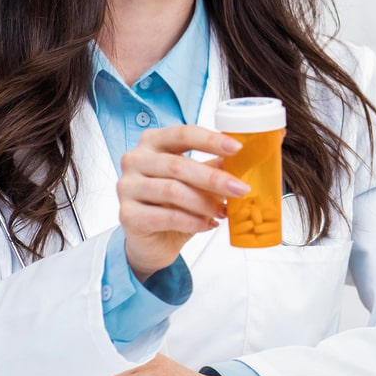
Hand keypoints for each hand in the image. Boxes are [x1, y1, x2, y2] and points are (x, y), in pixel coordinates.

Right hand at [117, 125, 248, 279]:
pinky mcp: (127, 215)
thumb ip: (215, 166)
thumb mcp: (198, 182)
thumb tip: (249, 156)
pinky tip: (207, 224)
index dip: (211, 140)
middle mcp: (135, 159)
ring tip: (222, 212)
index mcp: (153, 142)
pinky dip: (192, 221)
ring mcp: (127, 187)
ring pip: (172, 190)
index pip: (183, 133)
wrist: (153, 241)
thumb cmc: (174, 204)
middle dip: (214, 178)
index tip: (237, 148)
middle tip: (241, 189)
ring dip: (204, 203)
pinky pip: (165, 216)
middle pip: (178, 164)